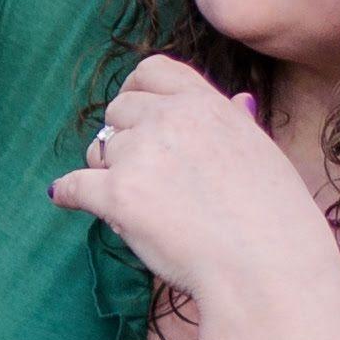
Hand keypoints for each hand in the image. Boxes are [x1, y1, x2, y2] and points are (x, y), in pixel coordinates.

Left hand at [49, 57, 339, 339]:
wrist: (267, 268)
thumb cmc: (275, 220)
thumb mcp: (264, 153)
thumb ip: (237, 125)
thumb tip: (238, 100)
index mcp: (206, 104)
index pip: (152, 71)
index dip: (137, 91)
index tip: (134, 114)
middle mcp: (170, 120)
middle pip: (118, 110)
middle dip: (122, 136)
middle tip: (137, 170)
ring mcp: (141, 155)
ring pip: (98, 149)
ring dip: (105, 170)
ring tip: (133, 200)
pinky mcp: (118, 195)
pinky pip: (74, 185)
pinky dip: (68, 193)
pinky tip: (65, 198)